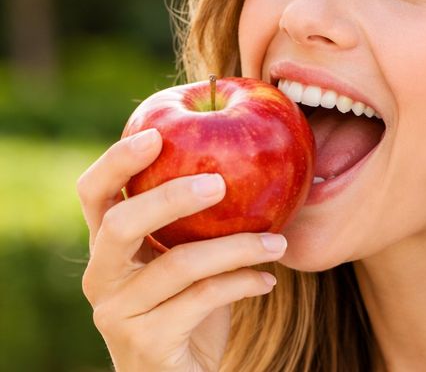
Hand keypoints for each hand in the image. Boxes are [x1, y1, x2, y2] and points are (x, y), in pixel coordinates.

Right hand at [77, 128, 286, 371]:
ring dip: (238, 247)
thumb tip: (253, 155)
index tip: (158, 133)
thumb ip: (199, 216)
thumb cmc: (191, 303)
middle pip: (120, 224)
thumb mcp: (187, 255)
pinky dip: (243, 283)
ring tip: (279, 242)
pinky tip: (269, 279)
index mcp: (109, 245)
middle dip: (171, 196)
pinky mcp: (146, 344)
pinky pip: (202, 300)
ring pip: (178, 264)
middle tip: (221, 182)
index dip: (117, 161)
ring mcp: (118, 314)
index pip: (94, 193)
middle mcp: (101, 277)